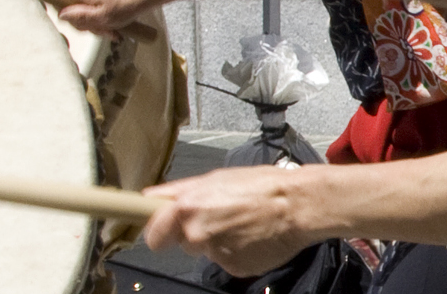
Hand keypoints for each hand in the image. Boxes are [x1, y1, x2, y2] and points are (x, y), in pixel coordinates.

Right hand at [47, 0, 149, 37]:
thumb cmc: (125, 6)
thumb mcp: (101, 17)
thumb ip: (80, 16)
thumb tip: (61, 14)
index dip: (50, 3)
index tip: (54, 16)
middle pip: (70, 8)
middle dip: (81, 23)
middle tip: (96, 31)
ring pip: (84, 12)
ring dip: (95, 25)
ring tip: (111, 32)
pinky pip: (95, 12)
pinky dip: (103, 22)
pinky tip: (115, 30)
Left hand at [142, 166, 315, 276]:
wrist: (297, 205)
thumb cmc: (259, 185)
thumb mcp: (215, 177)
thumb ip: (179, 191)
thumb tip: (149, 197)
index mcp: (189, 208)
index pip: (153, 233)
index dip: (155, 230)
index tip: (156, 228)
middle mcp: (198, 235)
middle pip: (181, 241)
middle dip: (192, 230)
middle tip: (216, 214)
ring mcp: (216, 255)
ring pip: (205, 249)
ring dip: (216, 239)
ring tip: (239, 220)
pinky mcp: (235, 269)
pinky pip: (225, 259)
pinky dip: (235, 249)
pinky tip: (250, 234)